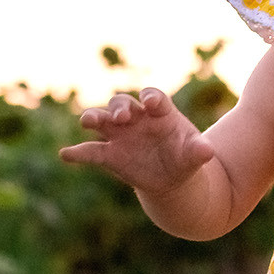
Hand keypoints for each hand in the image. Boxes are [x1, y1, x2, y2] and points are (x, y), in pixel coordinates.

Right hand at [59, 89, 215, 196]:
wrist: (171, 177)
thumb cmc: (184, 156)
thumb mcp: (194, 155)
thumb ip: (199, 151)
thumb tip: (207, 150)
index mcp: (160, 112)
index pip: (153, 97)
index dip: (151, 97)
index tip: (150, 102)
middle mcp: (136, 118)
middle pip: (122, 103)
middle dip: (120, 107)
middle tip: (122, 116)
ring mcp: (120, 134)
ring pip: (102, 119)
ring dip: (94, 117)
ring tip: (88, 122)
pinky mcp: (109, 154)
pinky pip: (91, 151)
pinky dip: (78, 153)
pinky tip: (66, 154)